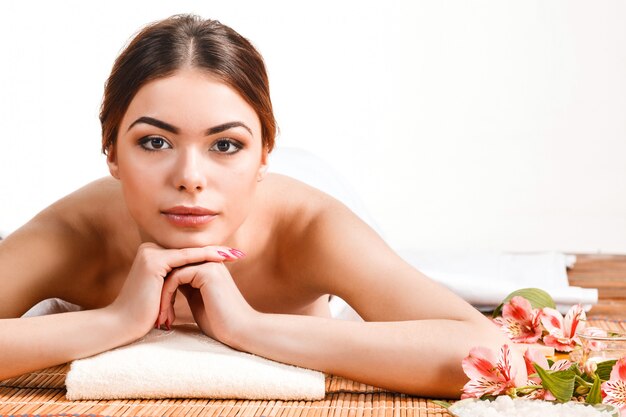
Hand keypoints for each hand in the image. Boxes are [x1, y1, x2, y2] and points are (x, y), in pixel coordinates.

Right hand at [106, 242, 238, 337]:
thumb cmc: (144, 316)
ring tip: (234, 255)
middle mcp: (149, 250)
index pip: (187, 254)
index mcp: (151, 256)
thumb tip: (194, 279)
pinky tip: (221, 258)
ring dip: (214, 253)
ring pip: (189, 253)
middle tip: (238, 253)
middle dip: (214, 252)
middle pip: (189, 251)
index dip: (209, 255)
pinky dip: (204, 258)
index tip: (232, 257)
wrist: (121, 326)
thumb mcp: (164, 293)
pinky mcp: (153, 261)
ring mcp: (150, 253)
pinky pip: (184, 258)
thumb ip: (175, 281)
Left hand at [156, 255, 255, 345]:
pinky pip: (176, 277)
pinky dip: (166, 296)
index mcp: (210, 267)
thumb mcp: (198, 301)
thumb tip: (166, 284)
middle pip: (173, 268)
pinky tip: (165, 314)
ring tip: (160, 319)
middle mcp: (210, 262)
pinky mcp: (208, 271)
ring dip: (161, 296)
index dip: (165, 290)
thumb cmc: (221, 323)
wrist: (242, 331)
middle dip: (160, 292)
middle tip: (157, 317)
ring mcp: (210, 264)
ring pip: (172, 272)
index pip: (178, 270)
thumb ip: (186, 288)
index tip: (160, 314)